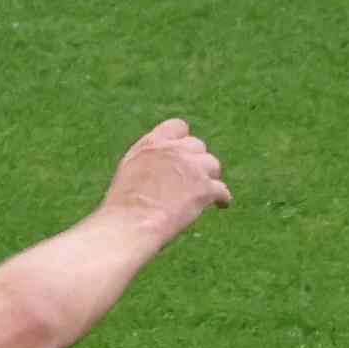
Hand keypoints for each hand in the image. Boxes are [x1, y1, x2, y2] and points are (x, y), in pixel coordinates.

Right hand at [105, 116, 232, 240]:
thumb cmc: (125, 203)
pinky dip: (223, 198)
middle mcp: (174, 150)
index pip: (178, 126)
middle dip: (197, 160)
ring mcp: (192, 168)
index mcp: (153, 143)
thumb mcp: (131, 169)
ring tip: (206, 190)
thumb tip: (161, 165)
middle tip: (195, 177)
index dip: (184, 139)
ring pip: (213, 164)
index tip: (185, 152)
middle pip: (198, 146)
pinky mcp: (205, 188)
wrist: (133, 220)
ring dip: (210, 176)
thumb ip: (150, 160)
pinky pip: (222, 190)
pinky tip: (221, 204)